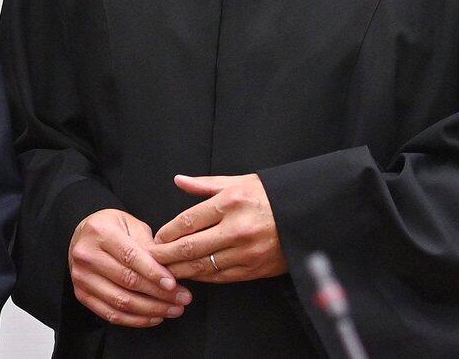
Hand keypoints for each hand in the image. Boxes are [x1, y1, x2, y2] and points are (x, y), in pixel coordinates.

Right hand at [68, 208, 192, 327]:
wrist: (82, 236)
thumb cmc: (112, 227)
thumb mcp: (131, 224)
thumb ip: (148, 246)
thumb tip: (170, 270)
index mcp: (99, 232)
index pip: (130, 256)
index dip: (153, 272)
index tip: (174, 284)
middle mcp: (86, 255)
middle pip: (127, 281)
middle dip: (159, 293)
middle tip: (183, 298)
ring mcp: (81, 277)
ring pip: (120, 301)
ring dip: (151, 310)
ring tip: (174, 309)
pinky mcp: (81, 294)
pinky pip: (111, 314)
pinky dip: (136, 320)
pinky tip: (155, 317)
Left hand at [149, 174, 286, 283]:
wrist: (308, 216)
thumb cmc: (271, 196)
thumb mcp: (240, 182)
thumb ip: (205, 185)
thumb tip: (179, 180)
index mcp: (231, 202)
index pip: (188, 221)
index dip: (167, 232)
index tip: (157, 238)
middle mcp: (237, 228)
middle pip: (190, 247)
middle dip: (166, 255)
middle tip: (150, 259)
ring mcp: (246, 252)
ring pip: (203, 266)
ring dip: (180, 270)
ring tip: (164, 271)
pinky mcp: (255, 269)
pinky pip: (221, 276)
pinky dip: (202, 277)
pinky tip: (191, 275)